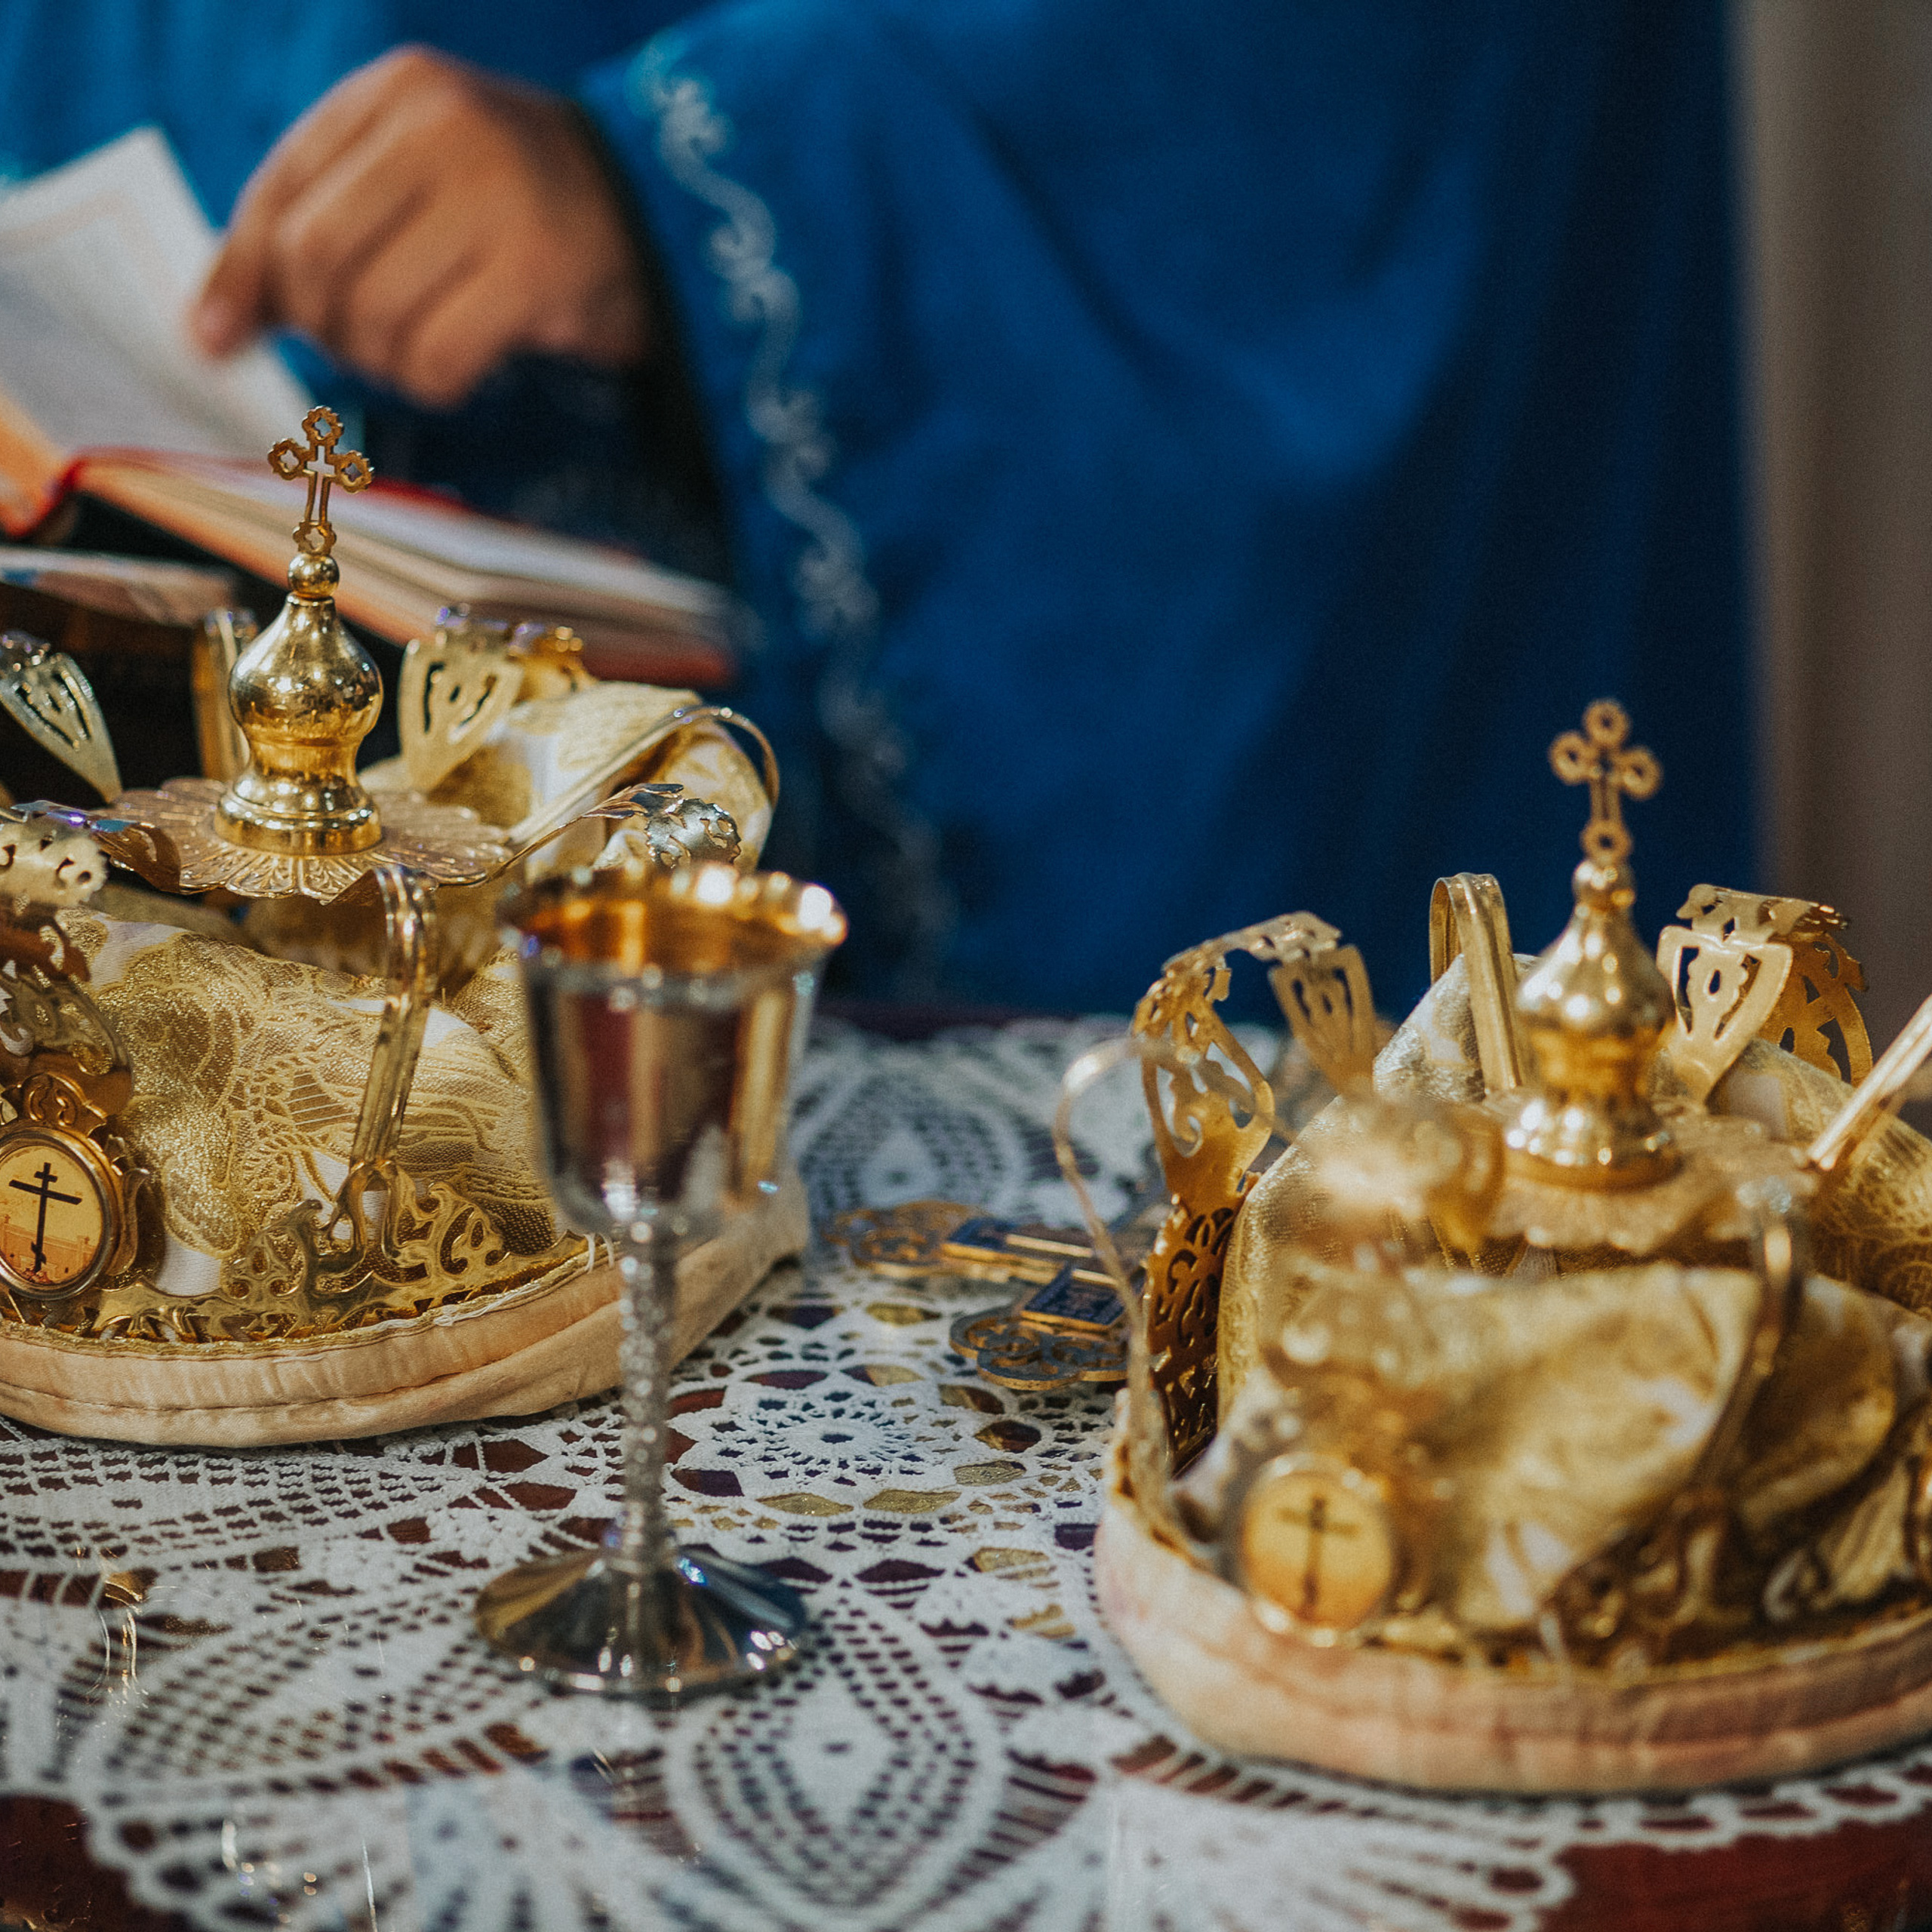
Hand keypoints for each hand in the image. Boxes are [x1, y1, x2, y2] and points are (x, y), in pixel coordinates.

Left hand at [192, 47, 648, 409]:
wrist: (658, 222)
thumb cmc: (518, 215)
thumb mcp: (413, 191)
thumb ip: (315, 237)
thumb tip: (210, 334)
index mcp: (397, 92)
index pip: (278, 190)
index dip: (243, 277)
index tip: (221, 338)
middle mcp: (442, 127)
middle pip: (313, 258)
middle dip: (321, 326)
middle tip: (359, 343)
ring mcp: (496, 195)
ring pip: (372, 316)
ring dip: (380, 361)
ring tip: (418, 350)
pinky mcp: (538, 270)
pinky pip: (435, 357)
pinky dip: (431, 383)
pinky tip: (460, 367)